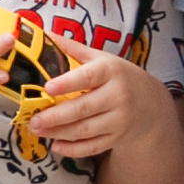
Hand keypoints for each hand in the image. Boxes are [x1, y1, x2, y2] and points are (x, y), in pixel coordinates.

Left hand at [29, 45, 172, 162]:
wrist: (149, 103)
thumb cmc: (118, 76)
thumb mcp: (101, 58)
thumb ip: (72, 49)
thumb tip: (43, 34)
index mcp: (110, 72)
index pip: (87, 77)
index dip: (67, 83)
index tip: (48, 87)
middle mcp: (117, 96)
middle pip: (83, 108)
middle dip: (56, 116)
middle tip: (33, 119)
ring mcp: (118, 120)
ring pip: (85, 130)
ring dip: (58, 133)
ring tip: (37, 130)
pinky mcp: (116, 137)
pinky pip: (92, 147)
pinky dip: (73, 149)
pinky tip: (56, 145)